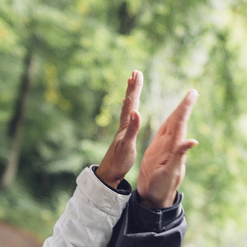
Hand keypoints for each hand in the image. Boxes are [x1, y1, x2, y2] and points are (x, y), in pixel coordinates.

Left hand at [96, 71, 143, 187]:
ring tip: (131, 85)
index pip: (131, 103)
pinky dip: (129, 110)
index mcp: (126, 126)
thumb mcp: (128, 146)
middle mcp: (123, 126)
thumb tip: (137, 112)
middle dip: (133, 87)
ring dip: (131, 96)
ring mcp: (123, 131)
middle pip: (129, 102)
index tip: (137, 73)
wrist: (109, 174)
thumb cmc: (118, 162)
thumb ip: (133, 129)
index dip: (135, 88)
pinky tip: (129, 110)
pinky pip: (127, 118)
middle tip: (135, 72)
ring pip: (127, 108)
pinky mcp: (123, 137)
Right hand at [136, 89, 198, 208]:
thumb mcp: (171, 172)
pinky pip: (162, 133)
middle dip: (184, 106)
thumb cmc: (162, 188)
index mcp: (174, 147)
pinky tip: (169, 120)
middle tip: (193, 92)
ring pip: (170, 126)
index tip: (193, 94)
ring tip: (184, 101)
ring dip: (177, 112)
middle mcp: (171, 146)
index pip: (180, 122)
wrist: (154, 198)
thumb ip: (180, 155)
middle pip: (177, 121)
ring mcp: (164, 148)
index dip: (185, 107)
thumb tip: (193, 140)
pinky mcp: (156, 152)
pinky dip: (166, 123)